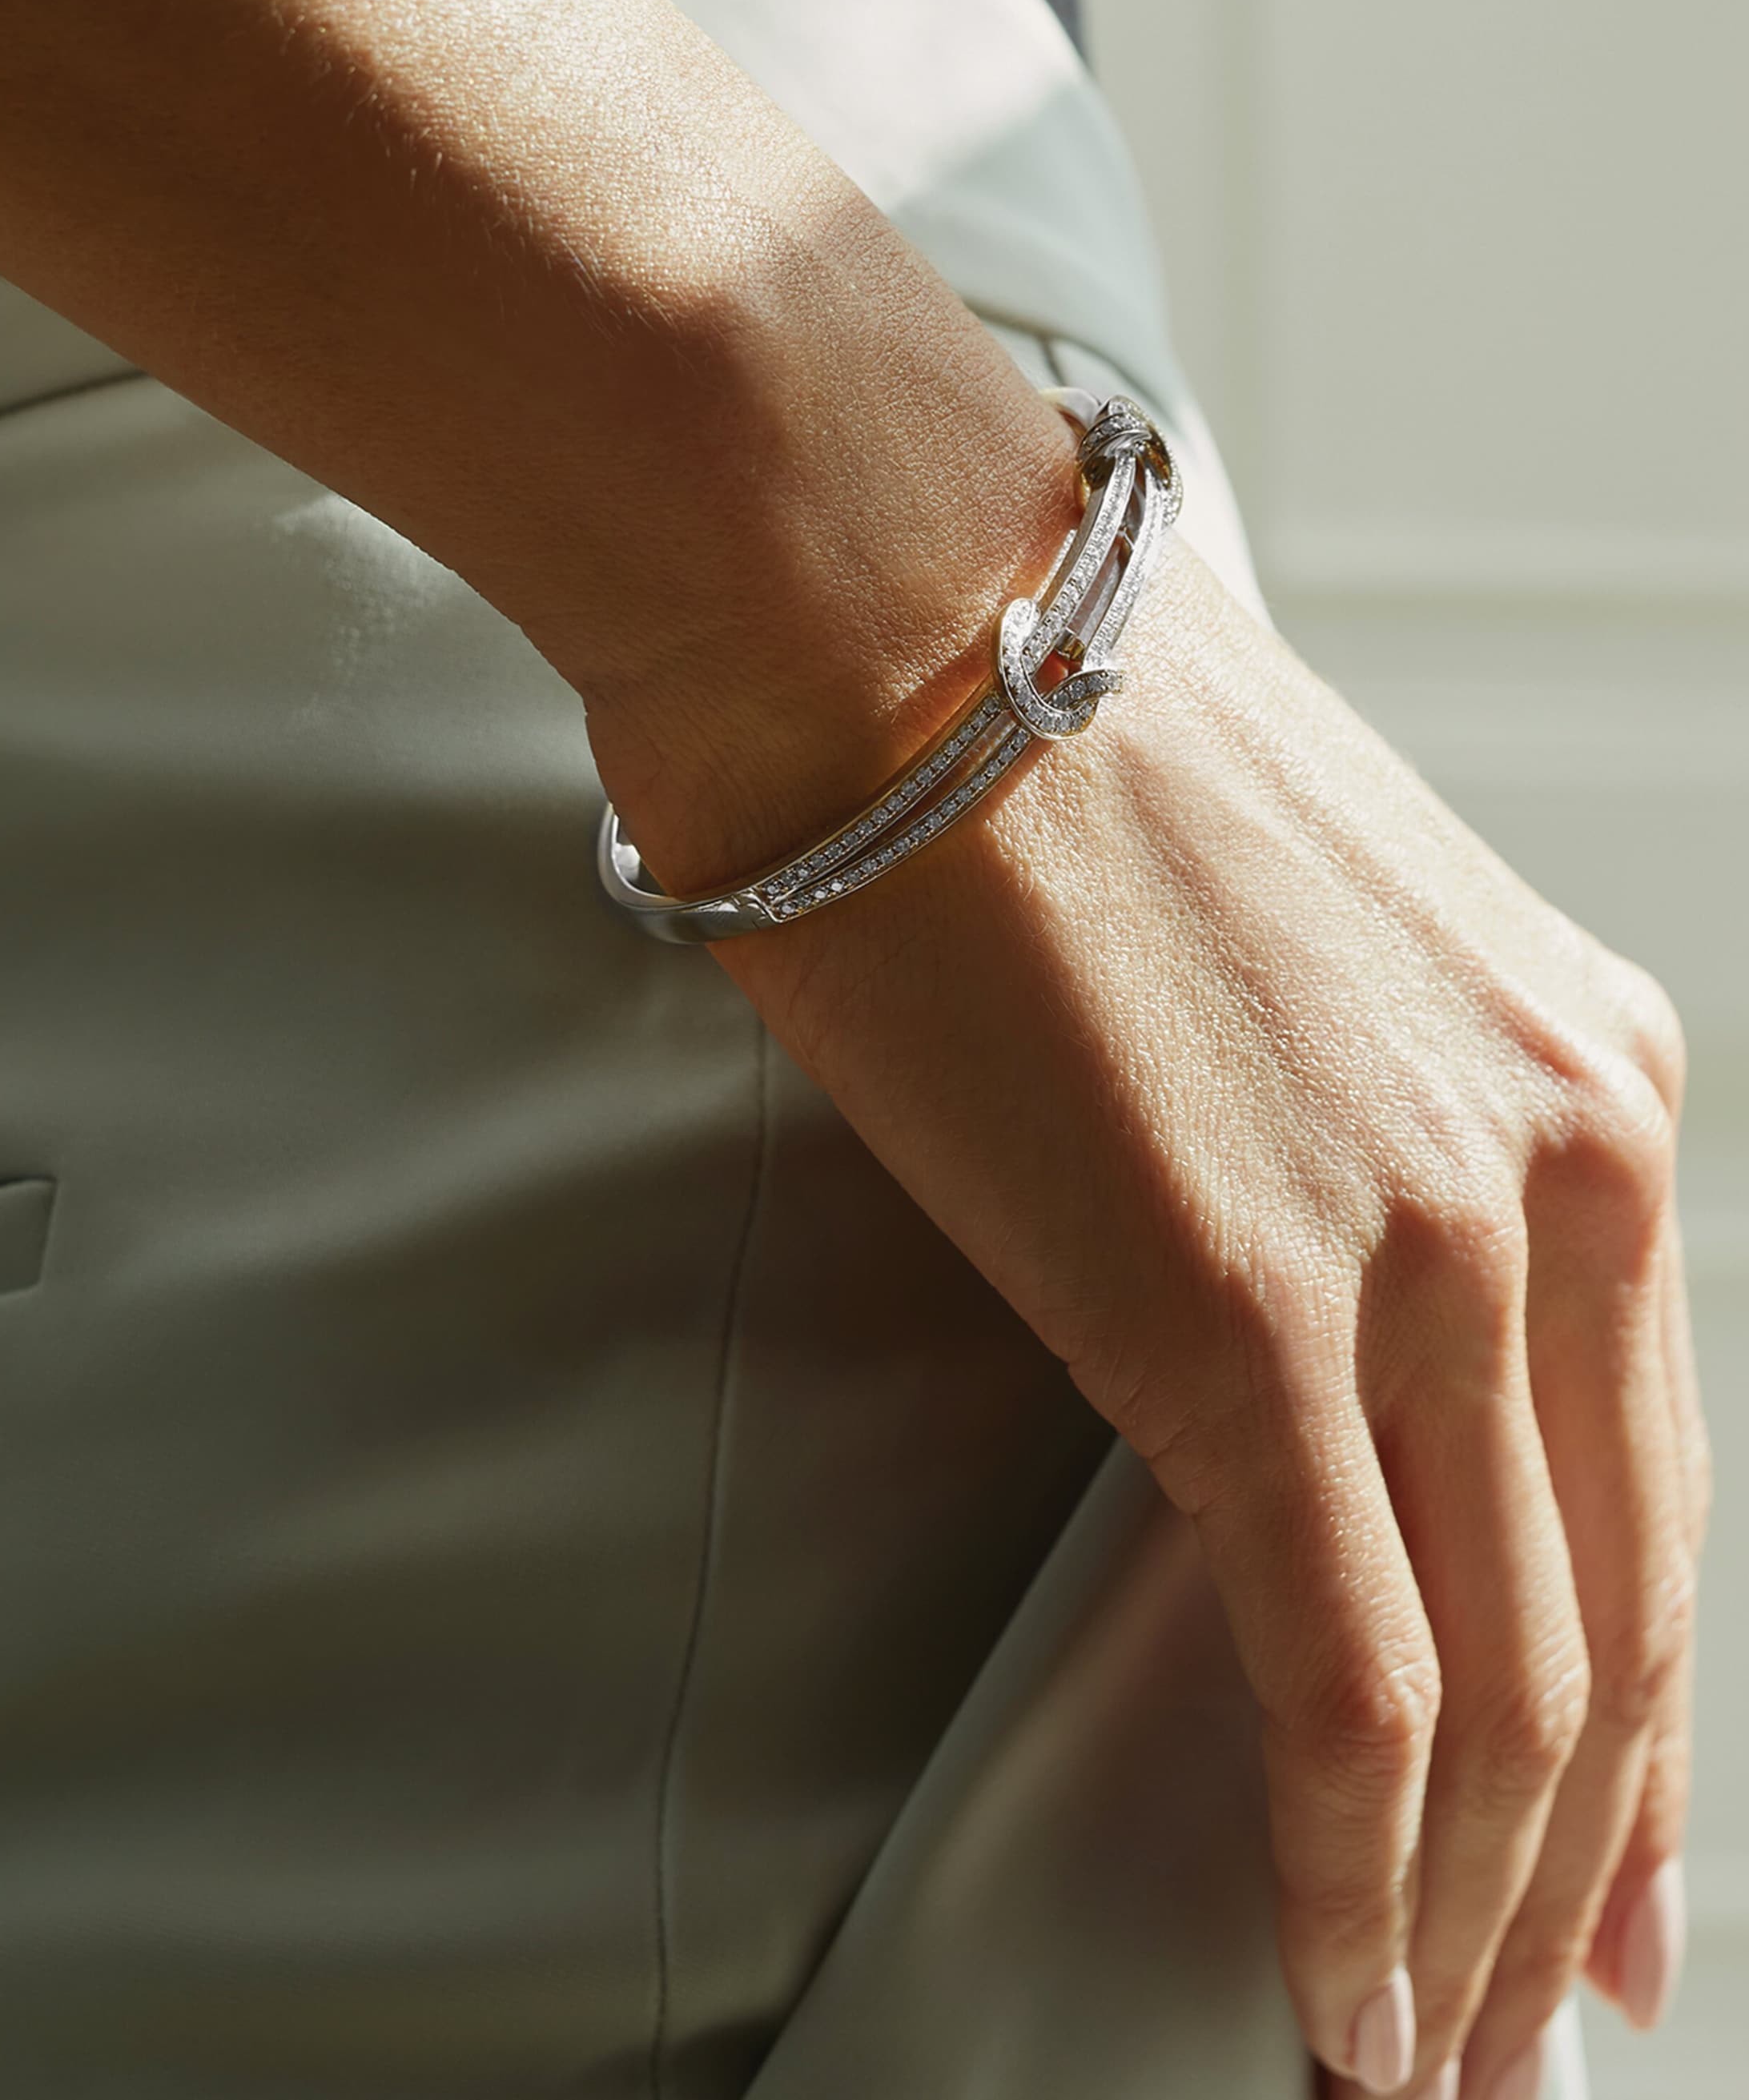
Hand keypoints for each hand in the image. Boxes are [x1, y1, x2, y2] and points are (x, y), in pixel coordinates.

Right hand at [596, 538, 1708, 2097]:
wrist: (894, 599)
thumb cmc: (1040, 743)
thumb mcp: (1291, 933)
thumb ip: (1357, 1121)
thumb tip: (1298, 1275)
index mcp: (1587, 1072)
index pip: (1658, 1475)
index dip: (1650, 1716)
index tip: (1620, 1874)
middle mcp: (1565, 1164)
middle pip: (1614, 1611)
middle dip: (1579, 1863)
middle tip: (1531, 2031)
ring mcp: (1425, 1248)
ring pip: (1508, 1681)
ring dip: (1468, 1912)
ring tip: (1418, 2062)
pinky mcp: (1245, 1314)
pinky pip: (1350, 1673)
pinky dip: (1355, 1872)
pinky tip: (1333, 1997)